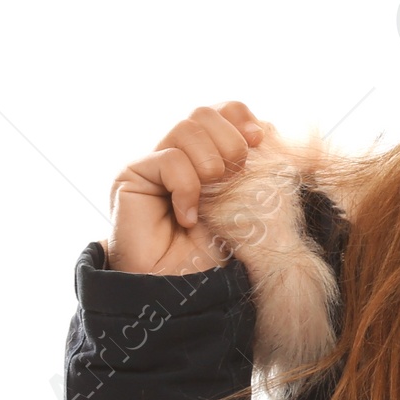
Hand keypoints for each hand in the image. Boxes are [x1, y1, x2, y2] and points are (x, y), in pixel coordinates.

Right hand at [103, 101, 266, 273]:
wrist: (183, 289)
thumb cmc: (217, 253)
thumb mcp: (247, 204)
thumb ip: (252, 166)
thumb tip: (268, 127)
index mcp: (208, 154)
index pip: (222, 111)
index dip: (240, 116)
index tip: (259, 139)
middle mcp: (179, 154)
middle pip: (204, 112)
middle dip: (230, 141)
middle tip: (235, 176)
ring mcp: (154, 163)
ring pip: (186, 128)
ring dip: (210, 163)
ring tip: (211, 198)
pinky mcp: (131, 176)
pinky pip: (169, 159)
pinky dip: (187, 188)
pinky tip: (187, 217)